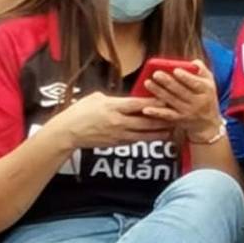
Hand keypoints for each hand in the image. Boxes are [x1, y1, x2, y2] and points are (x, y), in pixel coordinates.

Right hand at [54, 92, 172, 148]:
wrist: (68, 133)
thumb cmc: (79, 112)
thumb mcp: (96, 98)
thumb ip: (114, 99)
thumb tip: (126, 99)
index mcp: (113, 107)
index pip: (138, 105)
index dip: (154, 103)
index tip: (166, 100)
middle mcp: (118, 122)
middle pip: (146, 122)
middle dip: (162, 120)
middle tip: (175, 116)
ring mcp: (118, 135)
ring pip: (144, 135)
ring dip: (159, 133)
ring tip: (171, 129)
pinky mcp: (117, 144)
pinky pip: (136, 140)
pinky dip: (147, 138)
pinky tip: (156, 136)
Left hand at [139, 60, 221, 141]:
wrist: (208, 124)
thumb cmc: (206, 97)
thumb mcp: (210, 82)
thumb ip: (201, 70)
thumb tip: (191, 62)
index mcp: (206, 90)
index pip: (196, 83)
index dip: (186, 77)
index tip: (175, 70)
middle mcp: (198, 102)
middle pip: (181, 92)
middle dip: (168, 82)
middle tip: (156, 74)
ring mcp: (187, 112)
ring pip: (172, 101)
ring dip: (159, 92)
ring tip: (147, 83)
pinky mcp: (179, 120)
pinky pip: (166, 116)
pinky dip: (156, 113)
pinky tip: (146, 109)